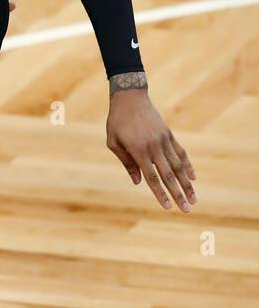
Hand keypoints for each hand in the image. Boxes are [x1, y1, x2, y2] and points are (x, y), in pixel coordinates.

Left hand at [106, 85, 196, 211]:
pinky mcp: (169, 135)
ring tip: (194, 198)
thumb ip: (126, 162)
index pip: (152, 177)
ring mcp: (164, 140)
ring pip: (178, 166)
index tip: (168, 207)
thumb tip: (138, 182)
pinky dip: (188, 165)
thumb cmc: (117, 122)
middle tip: (186, 209)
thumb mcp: (113, 142)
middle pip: (169, 175)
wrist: (130, 98)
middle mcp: (154, 147)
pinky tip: (193, 177)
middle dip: (178, 194)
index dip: (160, 193)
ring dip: (187, 183)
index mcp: (138, 151)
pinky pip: (180, 152)